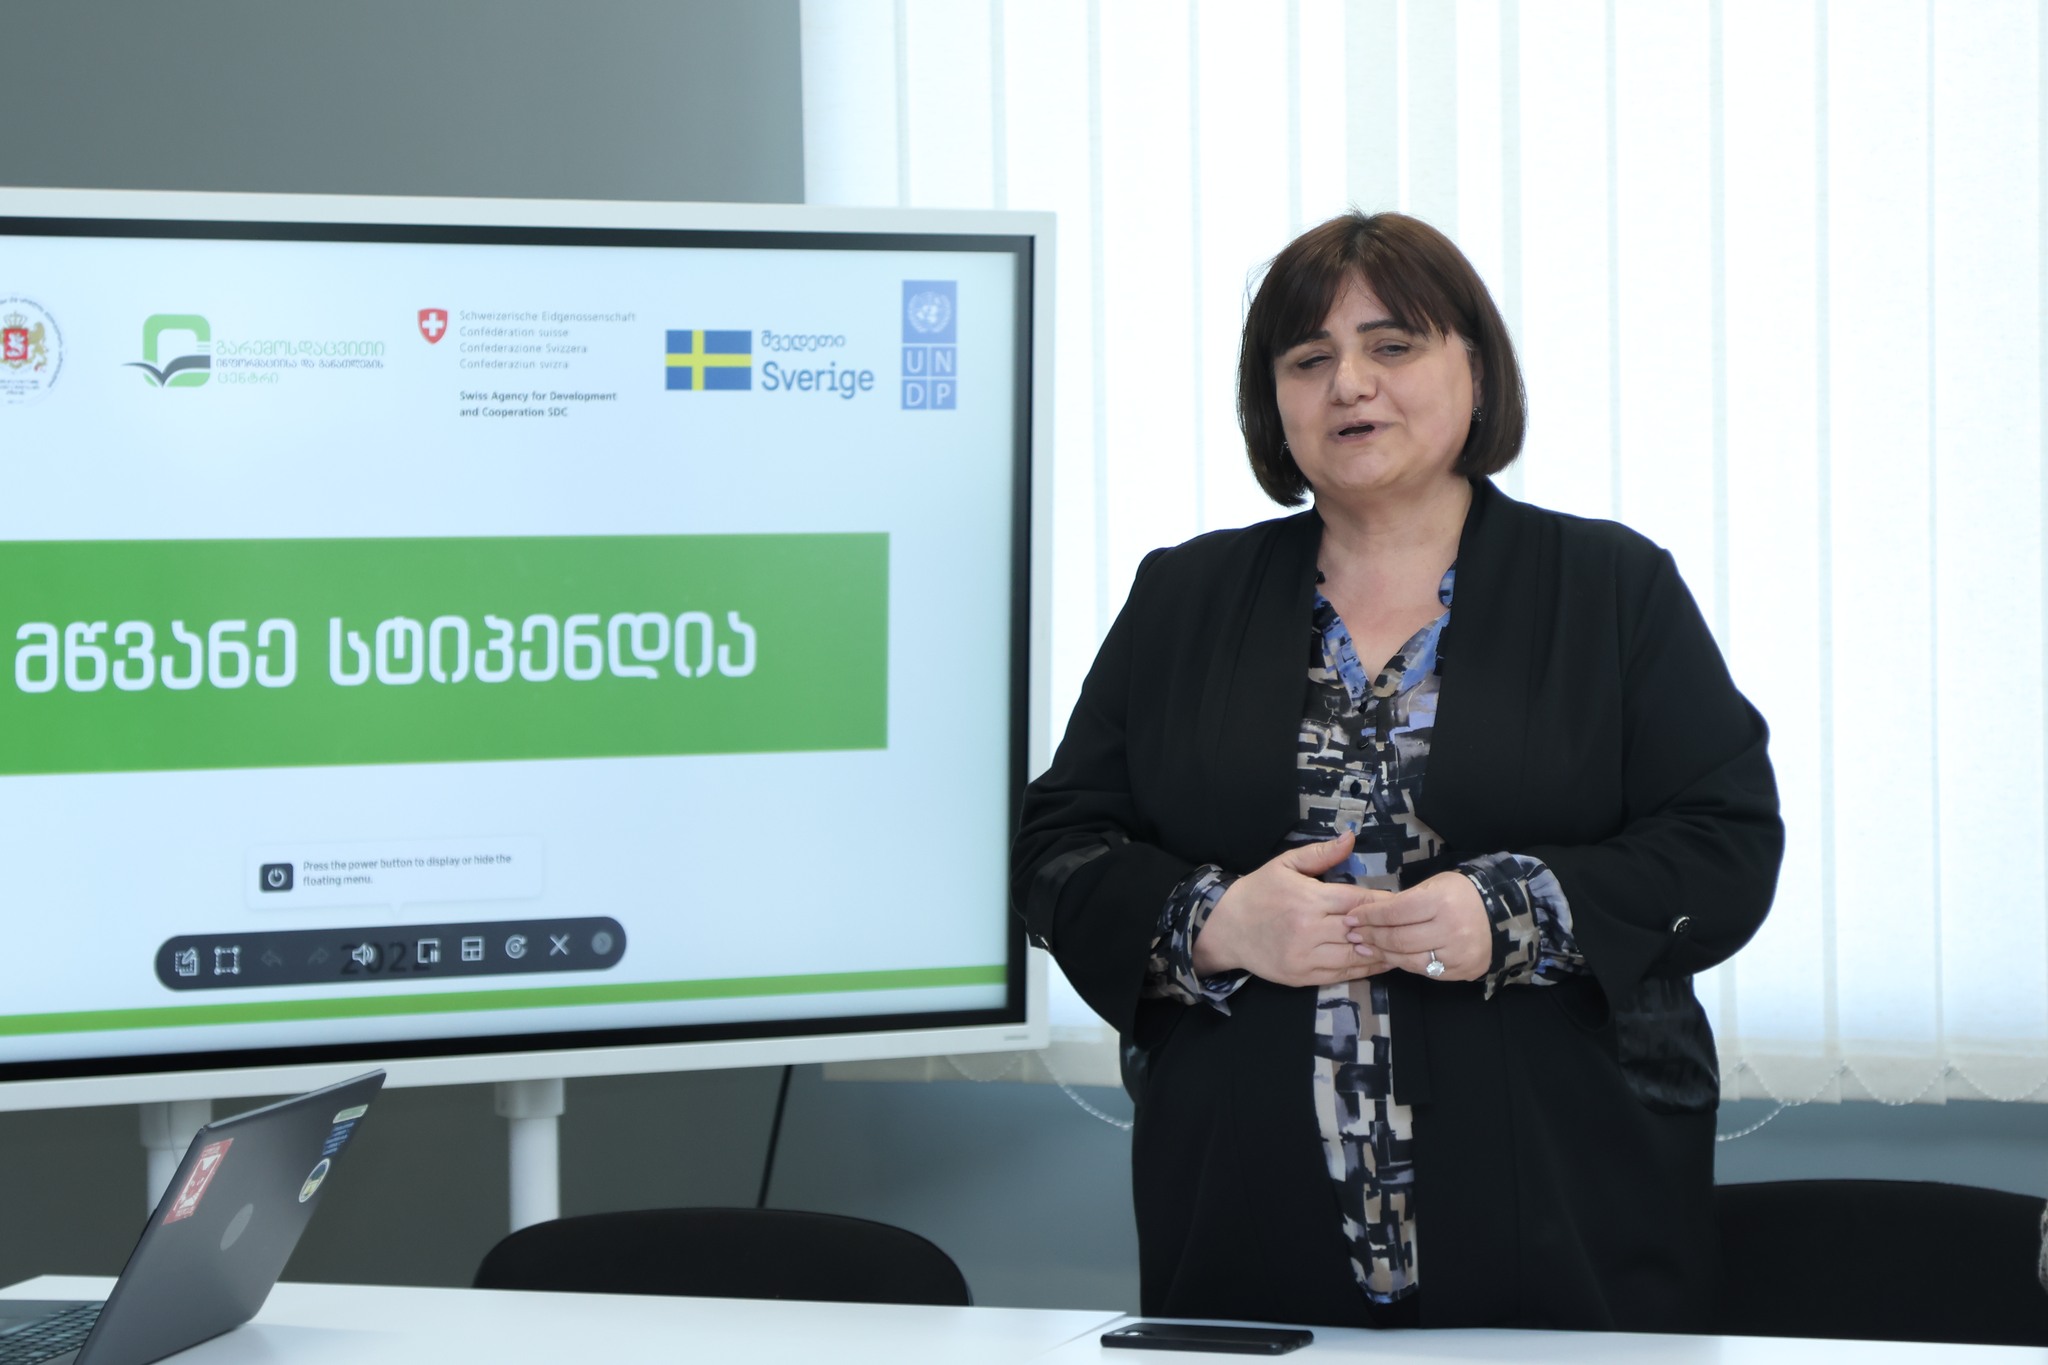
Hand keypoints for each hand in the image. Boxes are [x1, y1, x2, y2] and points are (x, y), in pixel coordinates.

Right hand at [1192, 832, 1396, 987]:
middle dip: (1386, 928)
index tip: (1404, 902)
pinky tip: (1378, 963)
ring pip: (1355, 956)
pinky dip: (1363, 970)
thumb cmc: (1258, 892)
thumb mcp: (1285, 864)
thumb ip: (1320, 854)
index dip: (1384, 903)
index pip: (1358, 901)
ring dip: (1380, 952)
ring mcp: (1305, 956)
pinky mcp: (1301, 976)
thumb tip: (1350, 837)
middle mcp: (1309, 929)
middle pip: (1361, 930)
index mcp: (1308, 899)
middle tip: (1411, 926)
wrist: (1225, 928)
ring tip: (1402, 947)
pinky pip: (1341, 974)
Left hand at [1345, 870, 1491, 981]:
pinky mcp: (1462, 970)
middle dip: (1371, 936)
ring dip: (1382, 954)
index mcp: (1441, 900)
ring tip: (1364, 947)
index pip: (1395, 912)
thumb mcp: (1434, 885)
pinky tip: (1389, 957)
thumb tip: (1367, 914)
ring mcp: (1458, 953)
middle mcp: (1451, 928)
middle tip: (1352, 935)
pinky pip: (1424, 970)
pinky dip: (1404, 963)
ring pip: (1409, 959)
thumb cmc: (1460, 894)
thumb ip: (1404, 901)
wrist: (1500, 913)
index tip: (1351, 917)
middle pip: (1399, 938)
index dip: (1369, 916)